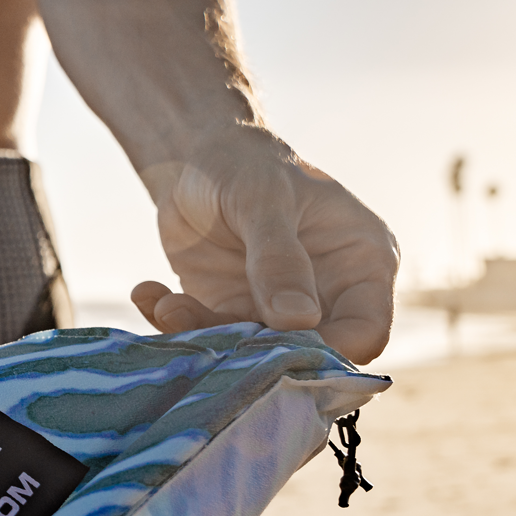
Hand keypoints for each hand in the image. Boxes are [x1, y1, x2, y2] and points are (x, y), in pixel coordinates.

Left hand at [130, 126, 397, 363]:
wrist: (194, 159)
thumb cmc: (246, 164)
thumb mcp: (262, 200)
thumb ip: (278, 258)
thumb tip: (299, 320)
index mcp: (361, 264)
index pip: (365, 332)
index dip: (330, 353)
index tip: (277, 347)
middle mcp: (327, 296)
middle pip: (307, 356)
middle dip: (253, 352)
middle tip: (206, 325)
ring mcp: (280, 311)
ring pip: (253, 356)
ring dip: (205, 338)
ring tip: (167, 305)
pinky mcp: (235, 315)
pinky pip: (212, 340)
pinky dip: (177, 326)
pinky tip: (149, 294)